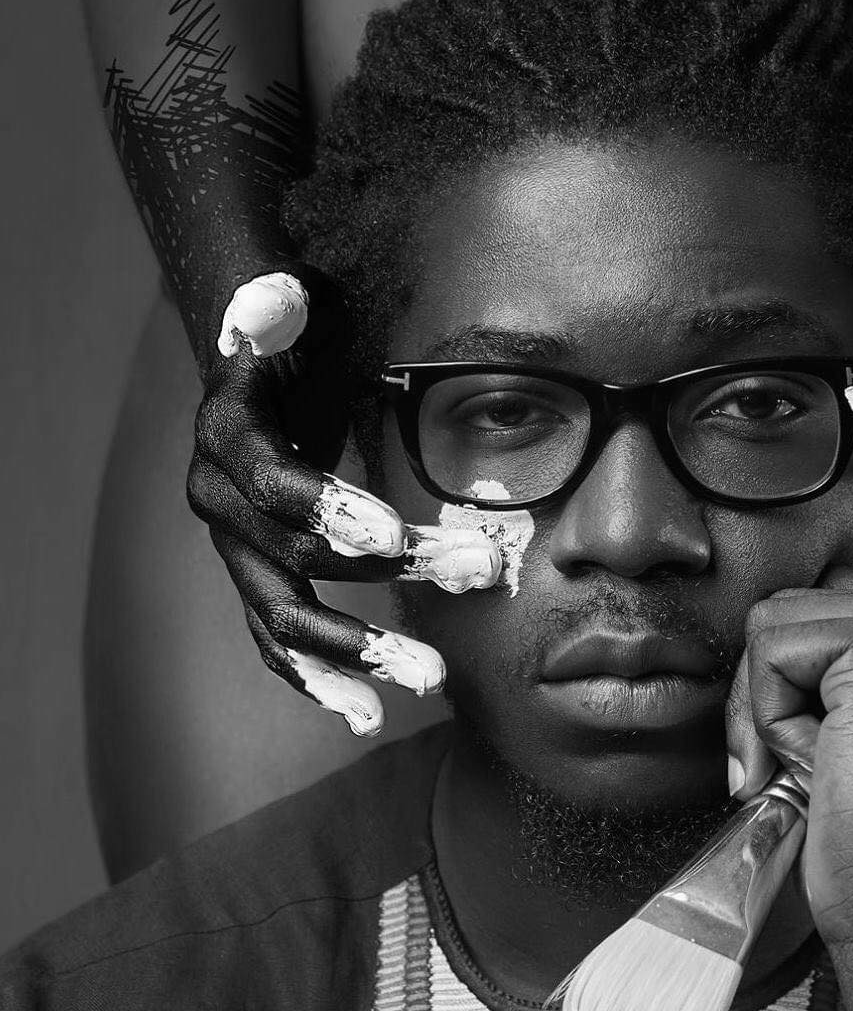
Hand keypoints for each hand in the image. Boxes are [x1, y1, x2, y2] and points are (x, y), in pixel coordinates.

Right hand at [187, 266, 502, 736]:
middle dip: (388, 574)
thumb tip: (275, 298)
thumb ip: (274, 307)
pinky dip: (320, 680)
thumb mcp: (287, 307)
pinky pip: (278, 643)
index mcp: (227, 440)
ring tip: (432, 679)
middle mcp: (218, 504)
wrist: (260, 371)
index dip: (327, 509)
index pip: (274, 488)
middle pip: (300, 560)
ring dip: (357, 655)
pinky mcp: (257, 580)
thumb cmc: (290, 334)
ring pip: (285, 621)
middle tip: (475, 576)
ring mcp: (235, 553)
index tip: (390, 531)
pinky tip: (369, 713)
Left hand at [726, 568, 852, 1010]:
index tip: (821, 749)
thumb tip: (770, 622)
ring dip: (772, 704)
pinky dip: (772, 717)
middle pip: (795, 605)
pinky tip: (824, 765)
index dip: (795, 678)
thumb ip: (839, 660)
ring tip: (826, 765)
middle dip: (772, 688)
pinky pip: (770, 651)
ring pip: (774, 622)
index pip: (829, 603)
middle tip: (811, 766)